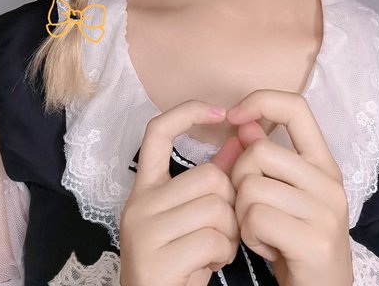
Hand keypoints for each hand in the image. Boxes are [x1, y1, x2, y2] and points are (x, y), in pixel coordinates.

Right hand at [119, 101, 241, 285]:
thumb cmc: (178, 264)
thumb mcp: (192, 217)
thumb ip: (213, 179)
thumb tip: (239, 139)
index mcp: (145, 188)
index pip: (158, 131)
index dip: (189, 112)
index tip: (222, 112)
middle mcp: (138, 204)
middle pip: (210, 177)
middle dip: (231, 205)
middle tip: (222, 231)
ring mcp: (144, 231)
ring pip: (217, 209)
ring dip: (230, 234)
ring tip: (215, 250)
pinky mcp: (155, 260)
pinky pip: (213, 241)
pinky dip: (223, 256)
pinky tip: (208, 267)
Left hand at [223, 90, 352, 285]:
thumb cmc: (294, 238)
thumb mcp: (283, 193)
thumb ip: (266, 156)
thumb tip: (245, 122)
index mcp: (323, 163)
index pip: (296, 107)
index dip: (261, 101)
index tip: (234, 116)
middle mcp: (329, 182)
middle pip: (258, 151)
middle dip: (239, 178)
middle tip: (251, 206)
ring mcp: (325, 211)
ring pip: (251, 186)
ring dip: (242, 211)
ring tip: (260, 228)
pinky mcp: (314, 241)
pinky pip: (255, 218)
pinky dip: (249, 234)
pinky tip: (266, 246)